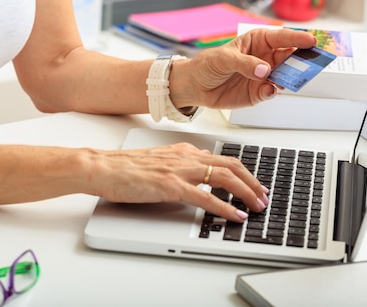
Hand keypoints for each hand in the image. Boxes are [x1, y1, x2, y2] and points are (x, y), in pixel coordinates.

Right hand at [91, 143, 268, 221]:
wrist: (102, 167)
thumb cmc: (124, 167)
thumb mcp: (160, 159)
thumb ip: (182, 161)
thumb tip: (202, 163)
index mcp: (183, 151)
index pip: (223, 158)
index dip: (244, 172)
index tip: (255, 184)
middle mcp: (185, 157)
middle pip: (231, 165)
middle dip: (253, 182)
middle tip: (264, 197)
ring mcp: (179, 170)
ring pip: (224, 177)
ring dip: (246, 192)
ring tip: (256, 206)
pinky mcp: (170, 186)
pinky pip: (205, 197)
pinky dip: (224, 207)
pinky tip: (235, 215)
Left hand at [173, 28, 316, 108]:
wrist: (196, 86)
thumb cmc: (208, 64)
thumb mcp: (224, 59)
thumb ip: (245, 63)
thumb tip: (265, 70)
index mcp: (258, 41)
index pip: (282, 37)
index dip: (298, 38)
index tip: (311, 40)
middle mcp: (265, 57)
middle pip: (290, 57)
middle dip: (301, 60)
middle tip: (311, 63)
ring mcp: (264, 75)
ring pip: (285, 76)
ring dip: (290, 78)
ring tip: (289, 79)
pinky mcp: (258, 92)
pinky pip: (271, 92)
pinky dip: (273, 92)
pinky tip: (269, 90)